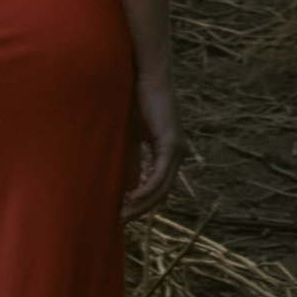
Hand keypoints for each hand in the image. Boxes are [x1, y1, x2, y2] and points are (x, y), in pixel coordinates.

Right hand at [120, 69, 182, 220]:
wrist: (145, 75)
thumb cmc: (135, 99)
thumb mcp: (130, 136)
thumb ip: (130, 159)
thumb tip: (125, 186)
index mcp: (168, 152)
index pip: (158, 186)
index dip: (142, 203)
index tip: (122, 213)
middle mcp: (177, 154)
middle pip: (161, 193)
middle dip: (140, 209)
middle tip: (120, 221)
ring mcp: (177, 150)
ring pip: (162, 189)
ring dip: (142, 204)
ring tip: (122, 214)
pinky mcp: (171, 144)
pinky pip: (159, 176)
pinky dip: (146, 190)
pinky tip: (130, 199)